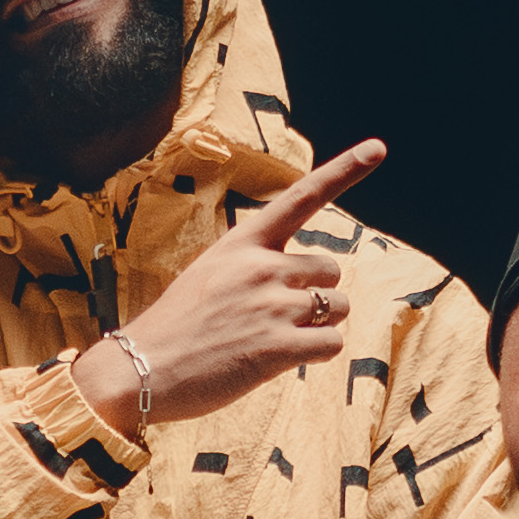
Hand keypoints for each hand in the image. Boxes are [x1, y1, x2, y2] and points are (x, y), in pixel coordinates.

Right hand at [85, 140, 380, 433]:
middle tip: (279, 317)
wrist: (140, 370)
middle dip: (317, 294)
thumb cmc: (176, 327)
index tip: (378, 147)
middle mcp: (262, 266)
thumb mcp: (210, 275)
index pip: (301, 197)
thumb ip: (255, 267)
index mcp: (243, 243)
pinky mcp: (278, 348)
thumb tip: (302, 281)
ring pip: (337, 307)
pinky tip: (280, 359)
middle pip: (331, 270)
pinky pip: (331, 342)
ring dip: (319, 325)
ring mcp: (271, 306)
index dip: (345, 170)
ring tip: (276, 339)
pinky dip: (315, 353)